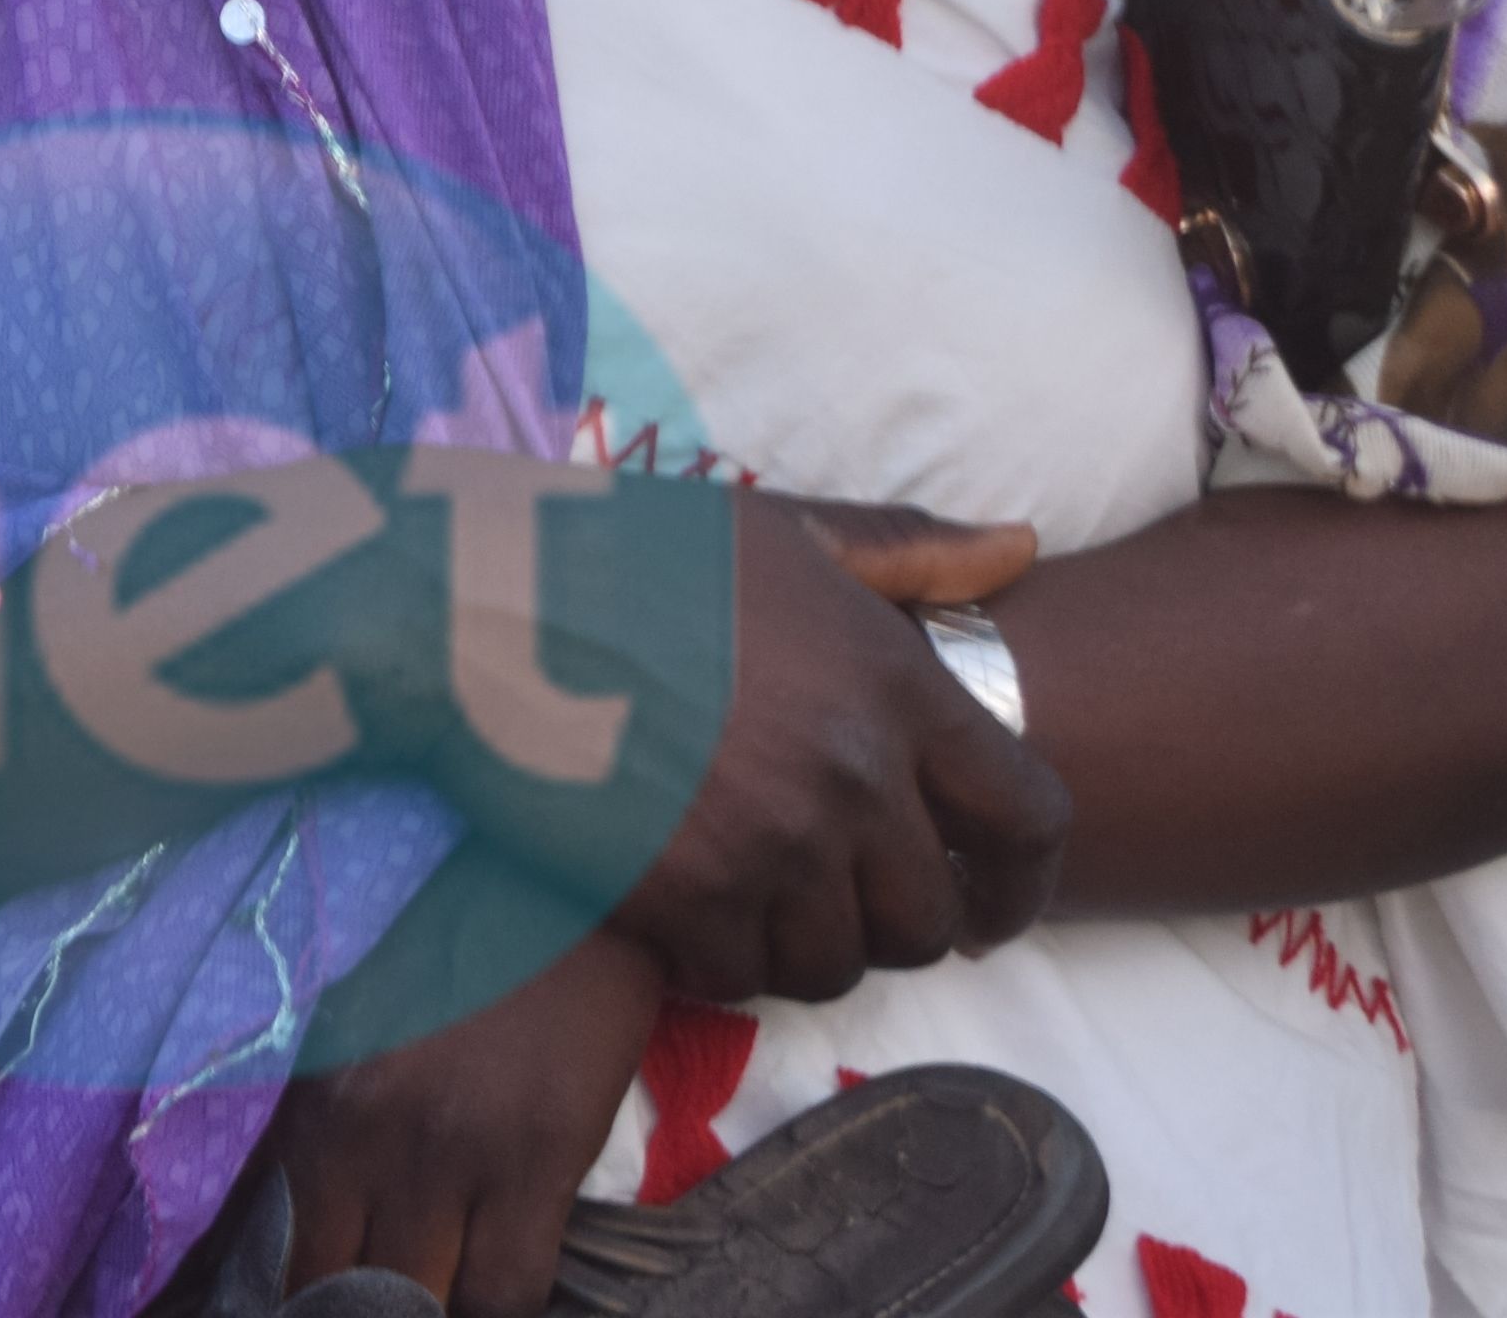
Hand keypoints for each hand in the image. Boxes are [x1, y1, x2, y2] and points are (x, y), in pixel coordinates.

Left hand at [271, 926, 666, 1317]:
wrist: (559, 867)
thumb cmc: (446, 924)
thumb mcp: (351, 1006)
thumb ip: (321, 1104)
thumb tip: (300, 1197)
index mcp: (309, 1096)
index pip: (273, 1247)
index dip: (297, 1288)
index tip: (320, 1280)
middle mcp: (365, 1134)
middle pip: (337, 1288)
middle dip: (356, 1305)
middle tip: (381, 1292)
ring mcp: (452, 1150)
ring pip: (422, 1302)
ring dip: (430, 1305)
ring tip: (443, 1280)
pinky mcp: (539, 1154)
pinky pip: (509, 1288)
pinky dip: (499, 1300)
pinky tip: (497, 1273)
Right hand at [588, 493, 1064, 1008]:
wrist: (476, 603)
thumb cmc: (627, 550)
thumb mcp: (779, 527)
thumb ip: (909, 549)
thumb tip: (1021, 549)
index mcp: (894, 684)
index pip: (1029, 821)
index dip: (1023, 882)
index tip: (990, 904)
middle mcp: (853, 775)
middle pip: (930, 921)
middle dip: (892, 924)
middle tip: (839, 901)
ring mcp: (772, 845)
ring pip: (837, 964)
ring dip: (803, 948)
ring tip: (756, 905)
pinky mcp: (688, 898)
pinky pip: (741, 978)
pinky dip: (720, 961)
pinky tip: (686, 913)